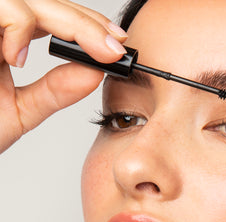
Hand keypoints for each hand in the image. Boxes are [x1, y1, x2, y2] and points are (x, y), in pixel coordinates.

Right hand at [0, 0, 127, 153]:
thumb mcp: (19, 110)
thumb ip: (54, 92)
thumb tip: (93, 75)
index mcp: (6, 39)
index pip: (53, 19)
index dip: (86, 28)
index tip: (117, 47)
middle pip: (44, 2)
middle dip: (84, 23)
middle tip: (113, 48)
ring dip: (58, 20)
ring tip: (78, 52)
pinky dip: (15, 26)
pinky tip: (17, 56)